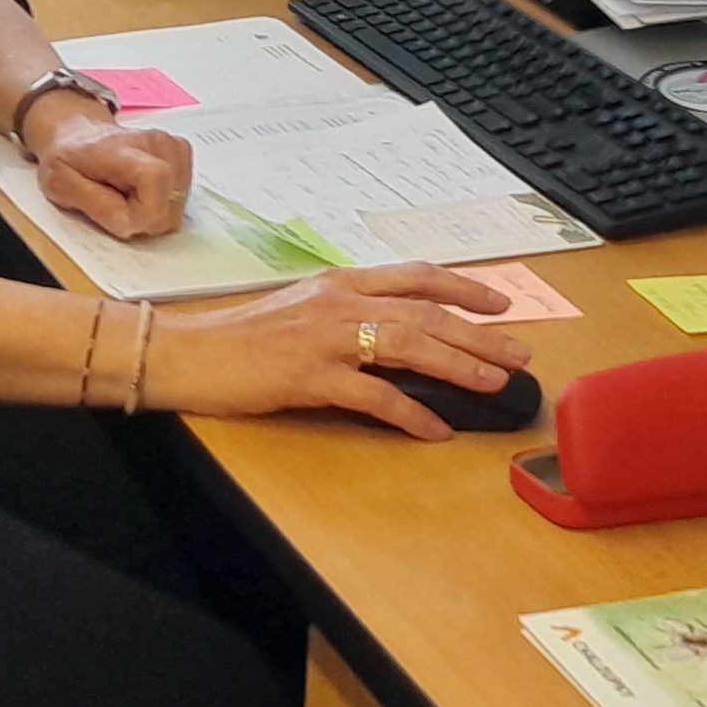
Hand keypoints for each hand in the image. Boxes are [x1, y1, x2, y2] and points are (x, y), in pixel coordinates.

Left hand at [22, 91, 191, 239]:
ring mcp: (171, 145)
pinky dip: (163, 202)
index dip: (143, 214)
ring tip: (128, 195)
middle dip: (145, 218)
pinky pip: (182, 196)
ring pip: (178, 204)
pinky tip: (142, 191)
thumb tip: (130, 223)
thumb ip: (95, 205)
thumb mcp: (61, 186)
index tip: (119, 218)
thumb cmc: (69, 160)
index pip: (155, 179)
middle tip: (118, 204)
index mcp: (120, 148)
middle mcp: (154, 142)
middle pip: (171, 201)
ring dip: (154, 210)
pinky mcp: (180, 152)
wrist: (79, 135)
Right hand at [145, 264, 528, 442]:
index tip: (500, 303)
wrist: (186, 353)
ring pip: (410, 346)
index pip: (415, 276)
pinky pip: (375, 396)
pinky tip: (436, 429)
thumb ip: (346, 313)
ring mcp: (326, 338)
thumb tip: (395, 333)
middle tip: (520, 353)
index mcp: (338, 282)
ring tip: (496, 383)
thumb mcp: (300, 309)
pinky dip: (411, 414)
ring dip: (460, 365)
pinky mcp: (311, 376)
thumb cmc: (240, 338)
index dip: (463, 287)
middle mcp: (339, 302)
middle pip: (425, 313)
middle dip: (479, 334)